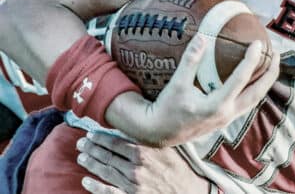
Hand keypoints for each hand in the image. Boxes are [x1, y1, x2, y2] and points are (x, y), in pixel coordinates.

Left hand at [76, 131, 208, 193]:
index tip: (92, 133)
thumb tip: (137, 128)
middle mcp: (138, 167)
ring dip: (91, 163)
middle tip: (81, 142)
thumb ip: (153, 139)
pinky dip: (95, 187)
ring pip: (106, 171)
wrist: (192, 192)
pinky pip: (109, 192)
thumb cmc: (183, 168)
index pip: (117, 142)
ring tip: (81, 157)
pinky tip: (85, 181)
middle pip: (108, 155)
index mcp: (146, 151)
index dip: (102, 138)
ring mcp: (134, 184)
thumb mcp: (171, 148)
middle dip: (92, 148)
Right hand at [106, 35, 279, 145]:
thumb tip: (202, 37)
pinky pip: (247, 103)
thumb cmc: (167, 108)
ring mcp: (228, 119)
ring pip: (255, 100)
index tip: (258, 43)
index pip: (241, 79)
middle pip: (258, 92)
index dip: (251, 60)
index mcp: (217, 105)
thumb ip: (190, 61)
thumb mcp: (176, 84)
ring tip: (271, 64)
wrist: (159, 133)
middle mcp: (227, 114)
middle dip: (271, 73)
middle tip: (276, 53)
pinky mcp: (225, 119)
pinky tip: (255, 77)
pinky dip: (255, 88)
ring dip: (265, 82)